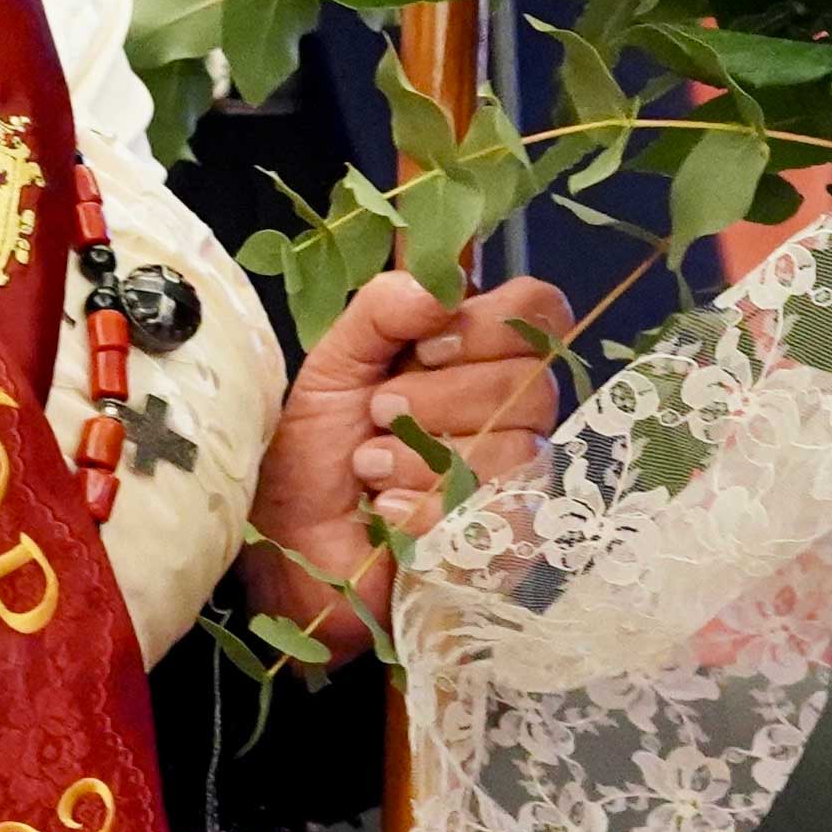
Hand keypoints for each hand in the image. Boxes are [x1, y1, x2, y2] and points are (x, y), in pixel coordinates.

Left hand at [245, 268, 569, 658]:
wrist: (292, 541)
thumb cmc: (318, 450)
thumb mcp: (336, 361)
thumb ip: (384, 308)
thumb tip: (438, 291)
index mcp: (481, 352)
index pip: (539, 310)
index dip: (488, 326)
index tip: (425, 348)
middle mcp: (515, 408)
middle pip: (528, 381)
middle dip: (435, 399)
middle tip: (378, 415)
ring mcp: (520, 475)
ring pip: (514, 447)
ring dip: (421, 458)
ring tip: (372, 469)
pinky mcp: (511, 538)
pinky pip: (498, 510)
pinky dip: (426, 510)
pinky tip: (389, 512)